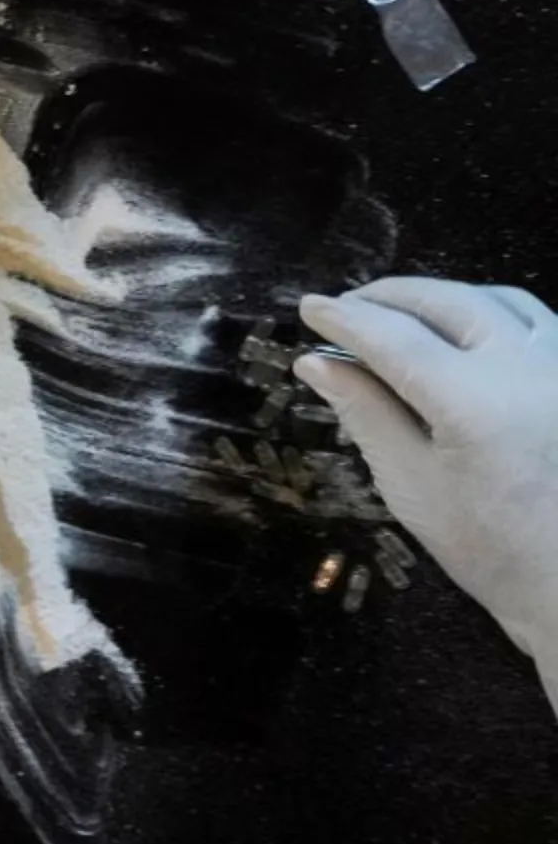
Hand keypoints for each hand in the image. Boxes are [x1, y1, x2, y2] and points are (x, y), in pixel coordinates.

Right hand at [298, 280, 557, 705]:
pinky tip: (465, 334)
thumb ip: (365, 411)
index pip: (394, 337)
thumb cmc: (488, 547)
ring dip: (443, 298)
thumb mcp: (410, 484)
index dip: (345, 319)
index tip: (309, 308)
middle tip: (347, 308)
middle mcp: (528, 369)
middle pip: (448, 302)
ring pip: (499, 301)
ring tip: (402, 314)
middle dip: (391, 296)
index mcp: (475, 402)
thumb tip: (315, 362)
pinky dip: (492, 313)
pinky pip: (539, 321)